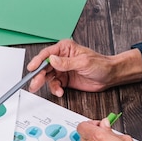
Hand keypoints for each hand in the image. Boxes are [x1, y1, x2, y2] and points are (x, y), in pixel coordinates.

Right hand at [26, 40, 141, 96]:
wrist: (110, 76)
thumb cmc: (100, 64)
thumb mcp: (83, 62)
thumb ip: (66, 62)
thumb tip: (52, 60)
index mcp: (65, 48)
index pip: (47, 54)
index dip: (37, 61)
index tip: (32, 68)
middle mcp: (61, 58)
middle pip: (44, 66)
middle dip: (39, 76)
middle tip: (34, 83)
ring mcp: (62, 70)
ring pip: (47, 77)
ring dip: (47, 84)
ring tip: (54, 90)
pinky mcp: (64, 80)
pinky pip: (55, 84)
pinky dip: (56, 89)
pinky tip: (60, 91)